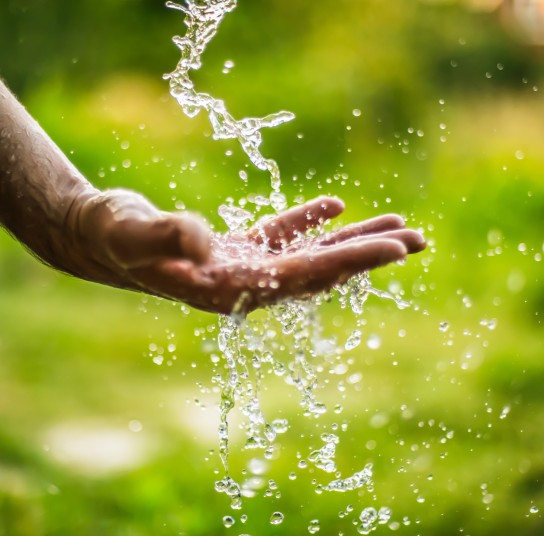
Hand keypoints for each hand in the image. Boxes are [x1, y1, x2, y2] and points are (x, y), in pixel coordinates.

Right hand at [73, 190, 424, 313]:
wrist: (98, 237)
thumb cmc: (113, 236)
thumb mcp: (133, 232)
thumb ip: (167, 235)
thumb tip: (204, 238)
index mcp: (230, 289)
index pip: (304, 275)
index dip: (351, 261)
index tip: (397, 249)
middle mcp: (246, 285)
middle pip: (320, 271)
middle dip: (368, 256)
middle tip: (419, 241)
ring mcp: (244, 268)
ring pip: (309, 254)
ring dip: (351, 241)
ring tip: (396, 229)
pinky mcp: (237, 249)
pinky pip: (282, 236)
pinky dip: (308, 221)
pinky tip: (334, 207)